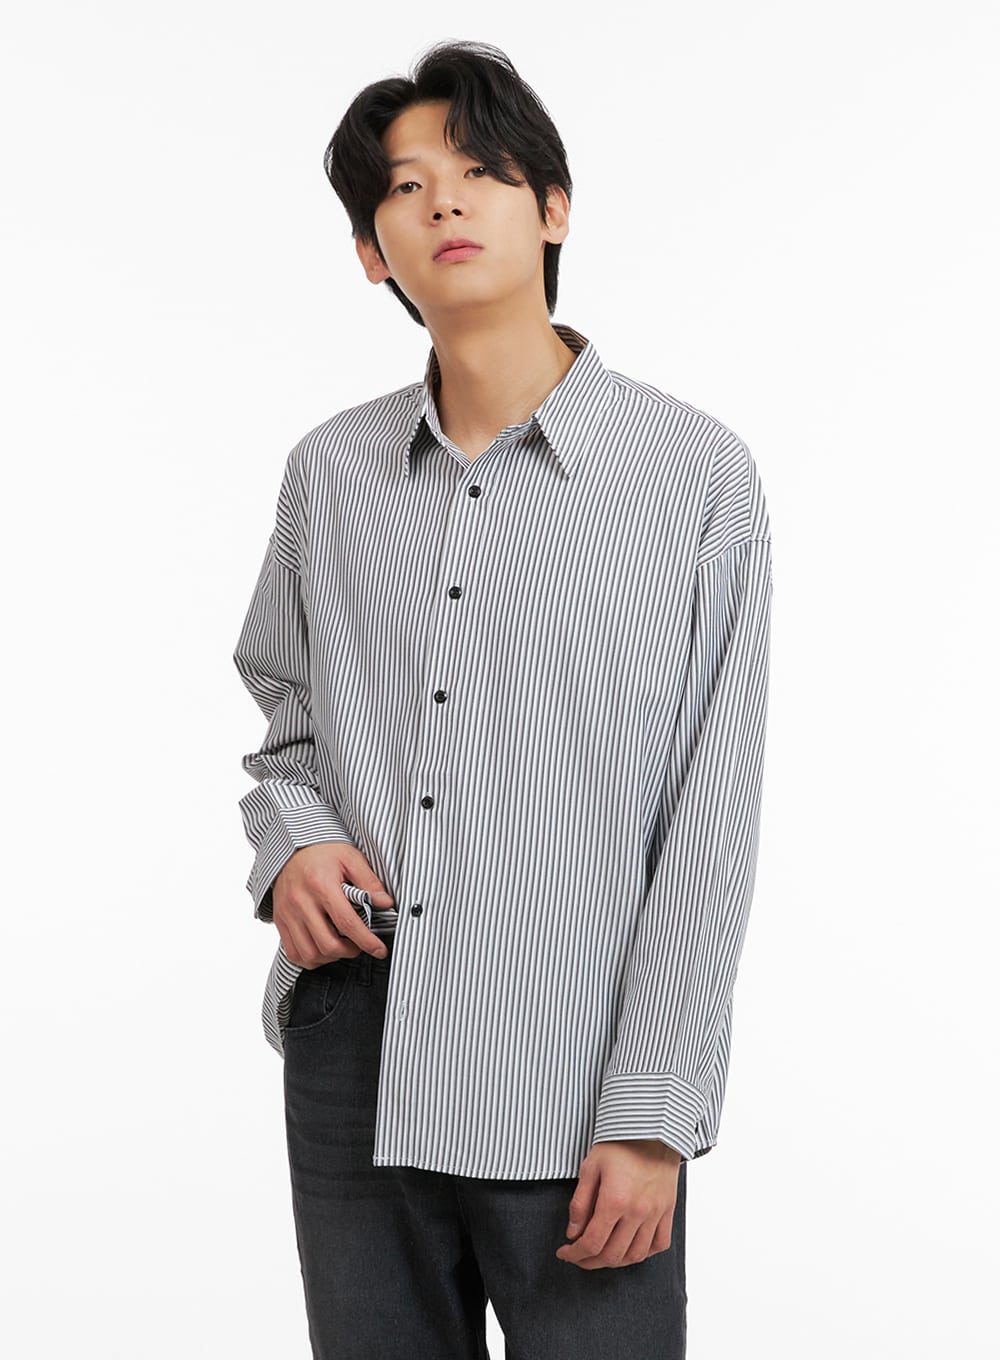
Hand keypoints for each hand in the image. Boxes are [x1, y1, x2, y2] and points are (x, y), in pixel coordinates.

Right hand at [272, 842, 393, 966]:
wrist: (291, 847)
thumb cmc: (323, 852)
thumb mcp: (350, 858)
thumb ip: (369, 882)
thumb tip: (386, 903)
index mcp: (321, 885)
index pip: (347, 923)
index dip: (366, 941)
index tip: (379, 949)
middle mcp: (301, 902)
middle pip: (328, 944)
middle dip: (350, 951)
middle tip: (360, 945)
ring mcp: (288, 913)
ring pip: (310, 954)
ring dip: (331, 957)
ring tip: (342, 946)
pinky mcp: (280, 920)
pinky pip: (293, 953)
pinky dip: (311, 959)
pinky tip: (323, 949)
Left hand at [555, 1138, 681, 1269]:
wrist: (651, 1128)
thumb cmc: (620, 1144)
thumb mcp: (590, 1167)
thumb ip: (580, 1203)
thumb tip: (573, 1233)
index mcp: (615, 1200)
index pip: (592, 1242)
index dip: (575, 1254)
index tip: (565, 1252)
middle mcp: (637, 1211)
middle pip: (612, 1254)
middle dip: (590, 1262)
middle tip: (578, 1256)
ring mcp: (655, 1213)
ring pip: (635, 1255)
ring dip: (614, 1262)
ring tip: (600, 1256)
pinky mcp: (667, 1210)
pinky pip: (660, 1244)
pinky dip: (644, 1253)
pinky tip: (629, 1248)